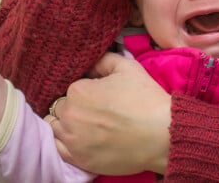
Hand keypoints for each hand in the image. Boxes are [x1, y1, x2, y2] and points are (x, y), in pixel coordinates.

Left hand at [48, 53, 171, 174]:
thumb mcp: (128, 67)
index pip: (71, 86)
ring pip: (56, 127)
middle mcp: (69, 115)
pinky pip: (59, 148)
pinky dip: (66, 141)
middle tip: (96, 108)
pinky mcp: (78, 159)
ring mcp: (72, 140)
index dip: (86, 88)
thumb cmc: (146, 99)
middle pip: (61, 106)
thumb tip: (90, 64)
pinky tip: (82, 137)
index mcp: (78, 90)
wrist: (162, 134)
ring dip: (67, 123)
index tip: (100, 94)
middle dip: (75, 105)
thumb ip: (103, 60)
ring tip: (88, 123)